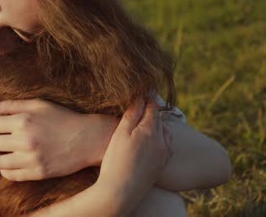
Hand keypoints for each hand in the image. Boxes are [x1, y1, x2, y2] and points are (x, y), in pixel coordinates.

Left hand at [0, 99, 117, 180]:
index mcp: (23, 121)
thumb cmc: (62, 118)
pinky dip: (6, 170)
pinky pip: (11, 175)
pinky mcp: (38, 173)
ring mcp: (31, 159)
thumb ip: (10, 105)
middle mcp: (25, 140)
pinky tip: (11, 162)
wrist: (87, 138)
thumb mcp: (37, 105)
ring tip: (1, 152)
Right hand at [97, 98, 172, 214]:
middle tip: (143, 103)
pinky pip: (166, 146)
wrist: (121, 192)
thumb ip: (131, 114)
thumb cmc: (116, 161)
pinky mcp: (161, 165)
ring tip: (147, 122)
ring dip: (157, 125)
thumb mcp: (120, 134)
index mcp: (150, 129)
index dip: (146, 97)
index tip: (142, 90)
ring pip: (165, 132)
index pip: (152, 106)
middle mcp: (161, 140)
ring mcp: (163, 154)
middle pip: (159, 119)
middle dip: (152, 110)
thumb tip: (140, 96)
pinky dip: (160, 138)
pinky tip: (152, 141)